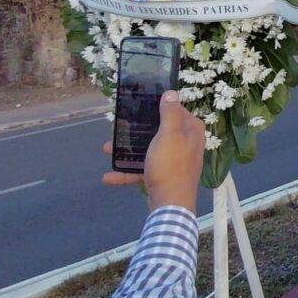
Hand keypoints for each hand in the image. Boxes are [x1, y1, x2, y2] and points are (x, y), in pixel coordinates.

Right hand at [102, 90, 205, 213]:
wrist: (170, 205)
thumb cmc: (170, 165)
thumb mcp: (169, 134)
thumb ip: (170, 112)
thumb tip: (171, 93)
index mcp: (191, 130)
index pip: (175, 110)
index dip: (159, 106)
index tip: (140, 104)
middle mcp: (186, 143)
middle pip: (159, 130)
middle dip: (137, 129)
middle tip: (119, 126)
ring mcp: (175, 160)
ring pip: (149, 149)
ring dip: (128, 150)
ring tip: (106, 149)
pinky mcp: (165, 176)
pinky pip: (144, 169)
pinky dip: (128, 172)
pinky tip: (108, 176)